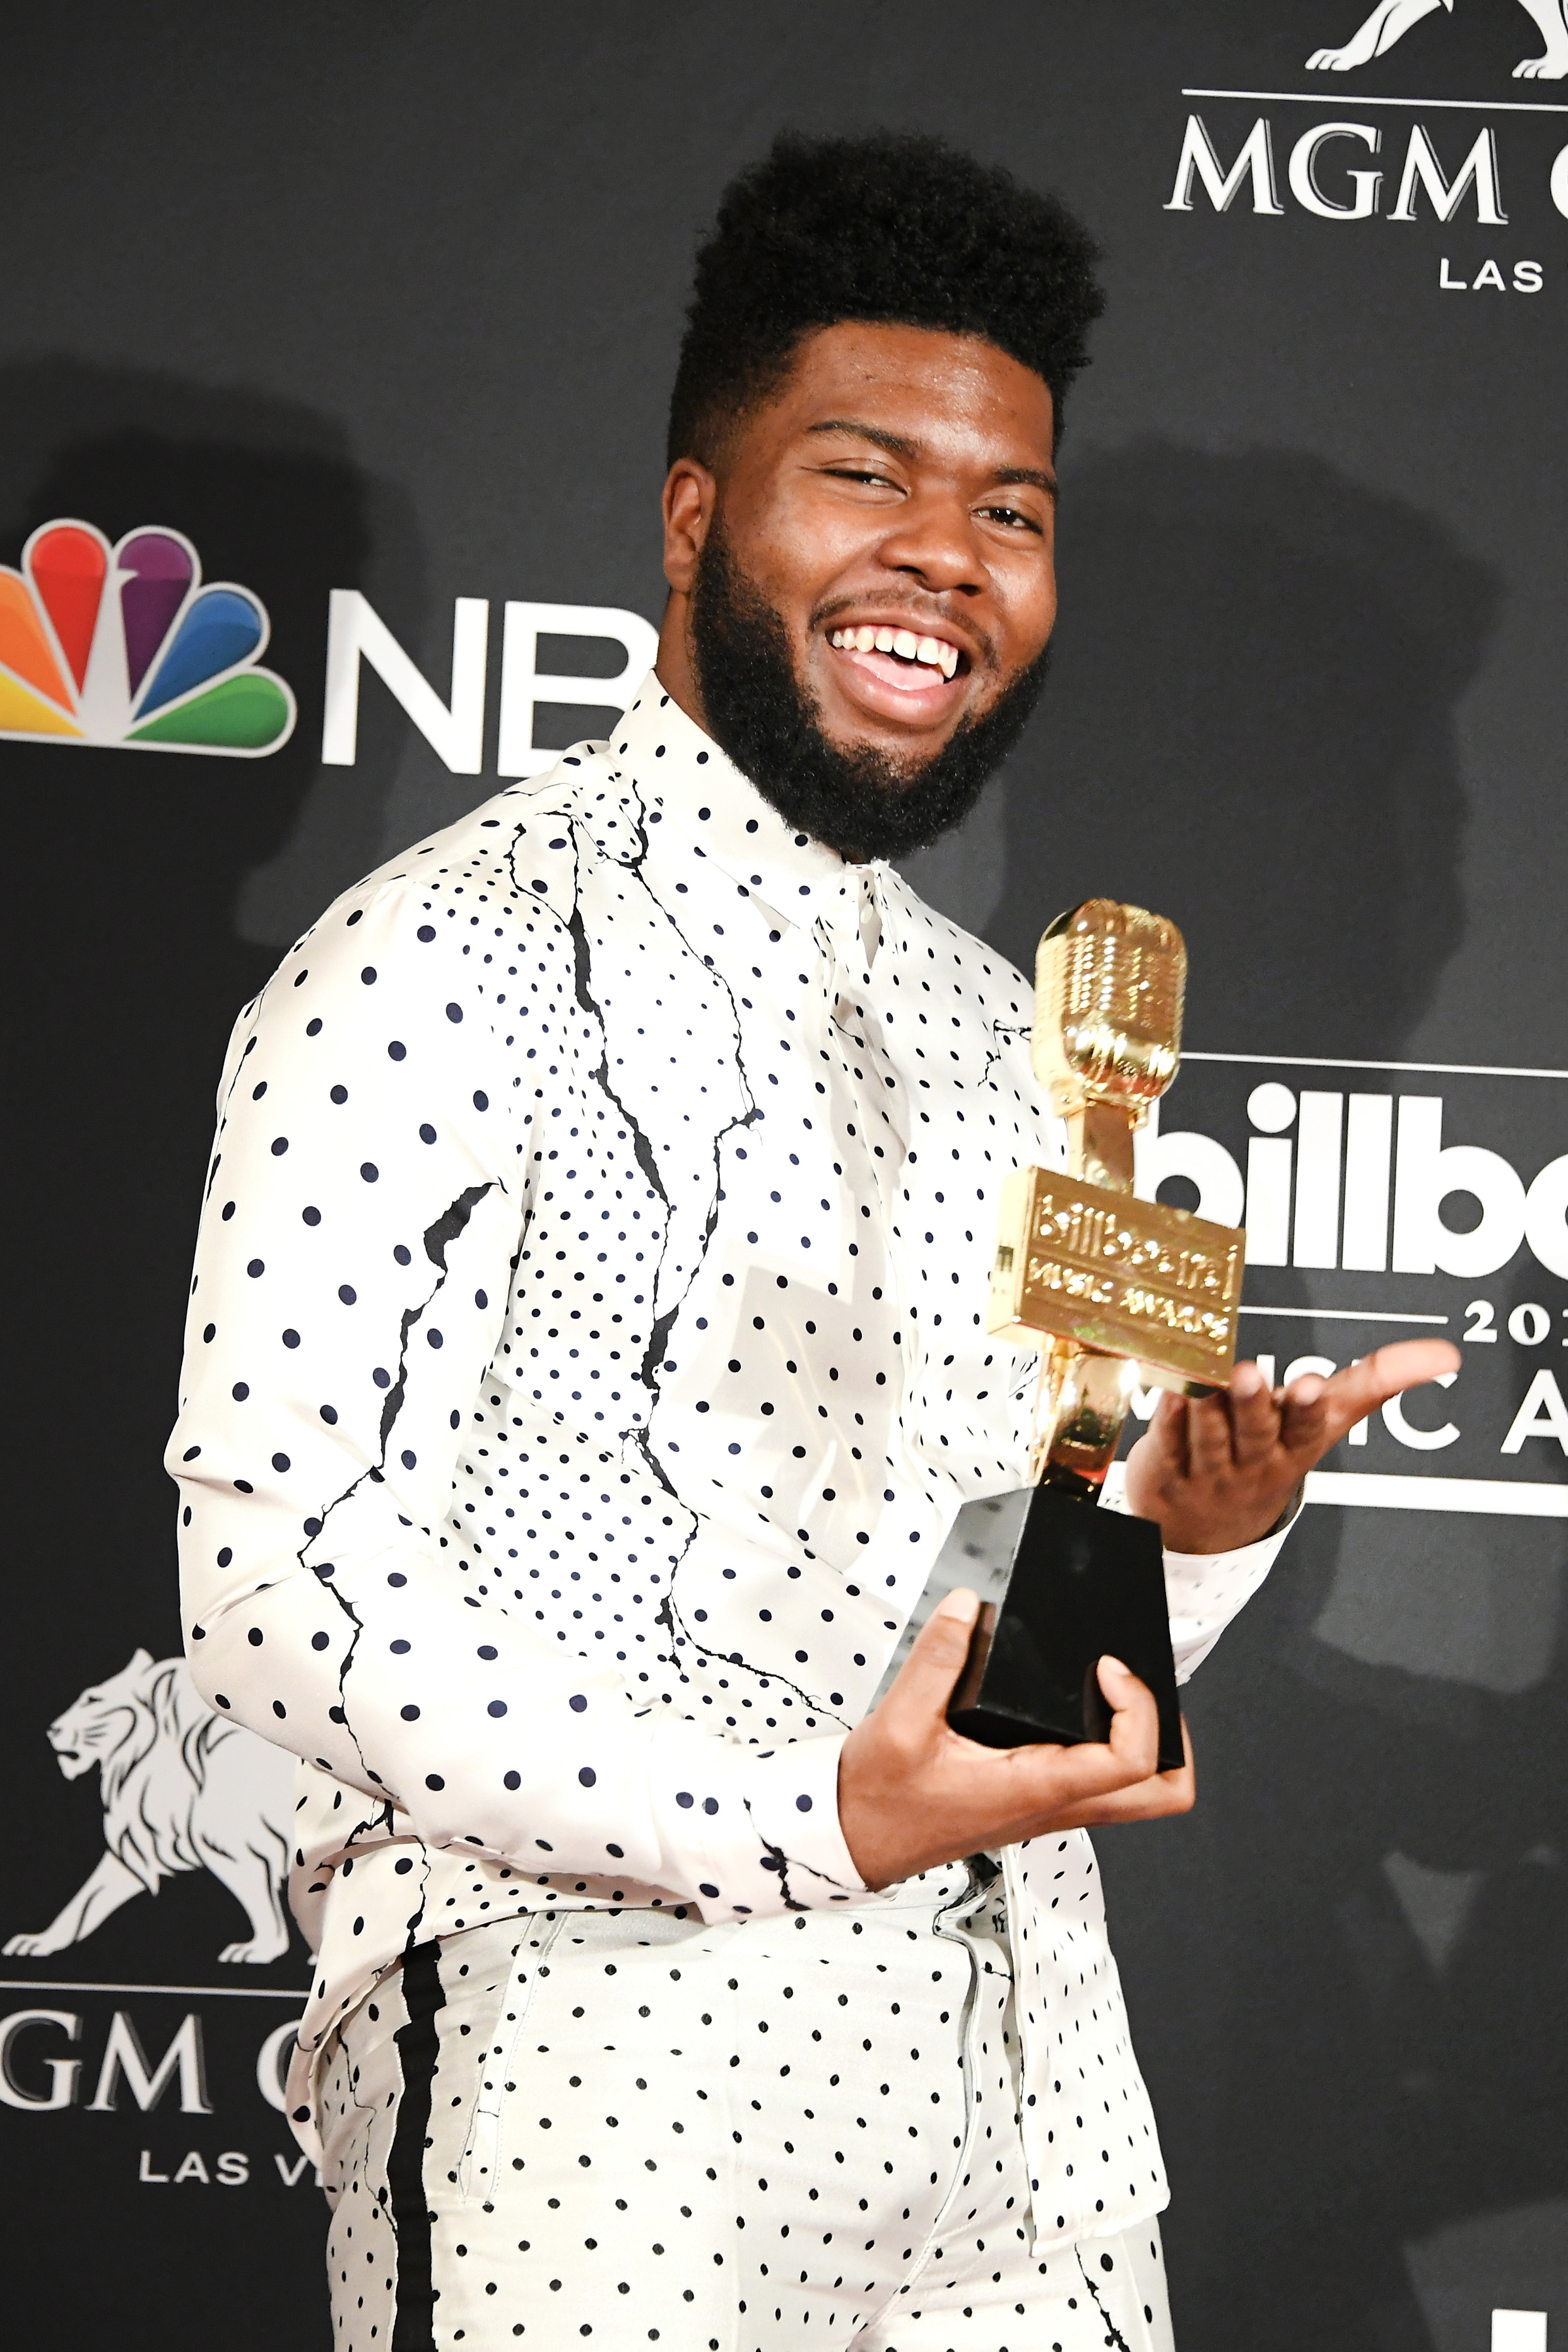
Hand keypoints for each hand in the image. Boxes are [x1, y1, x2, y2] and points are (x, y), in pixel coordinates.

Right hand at [837, 1587, 1194, 1889]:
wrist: (856, 1838)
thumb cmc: (878, 1798)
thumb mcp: (900, 1722)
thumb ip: (937, 1658)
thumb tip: (965, 1606)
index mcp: (1034, 1789)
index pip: (1131, 1761)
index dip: (1137, 1705)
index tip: (1105, 1665)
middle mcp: (1054, 1805)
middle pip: (1162, 1795)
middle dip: (1172, 1737)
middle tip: (1140, 1685)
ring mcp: (1049, 1809)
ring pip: (1137, 1795)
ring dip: (1149, 1744)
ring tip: (1118, 1691)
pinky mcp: (1034, 1803)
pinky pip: (1100, 1784)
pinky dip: (1111, 1747)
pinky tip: (1076, 1707)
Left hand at [1123, 1338, 1461, 1552]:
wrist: (1208, 1528)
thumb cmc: (1273, 1452)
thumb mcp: (1327, 1423)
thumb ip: (1377, 1381)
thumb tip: (1441, 1353)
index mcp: (1297, 1445)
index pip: (1309, 1426)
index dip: (1310, 1407)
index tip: (1313, 1385)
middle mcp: (1255, 1459)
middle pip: (1255, 1430)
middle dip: (1254, 1404)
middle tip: (1249, 1374)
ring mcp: (1211, 1470)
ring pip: (1208, 1436)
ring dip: (1205, 1408)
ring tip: (1203, 1382)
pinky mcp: (1169, 1470)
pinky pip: (1167, 1444)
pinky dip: (1166, 1421)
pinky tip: (1167, 1395)